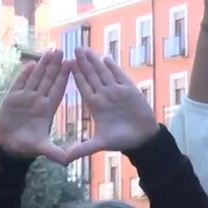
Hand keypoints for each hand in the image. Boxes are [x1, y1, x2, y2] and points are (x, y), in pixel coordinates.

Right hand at [0, 50, 71, 163]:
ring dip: (41, 65)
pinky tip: (29, 64)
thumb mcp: (41, 149)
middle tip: (61, 50)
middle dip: (54, 65)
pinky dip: (23, 75)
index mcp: (47, 110)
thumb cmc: (26, 146)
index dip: (64, 77)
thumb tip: (68, 161)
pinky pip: (19, 84)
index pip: (58, 90)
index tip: (71, 64)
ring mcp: (25, 98)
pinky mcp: (11, 99)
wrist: (8, 146)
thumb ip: (53, 153)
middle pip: (48, 80)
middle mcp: (38, 101)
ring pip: (35, 78)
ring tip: (49, 51)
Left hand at [64, 48, 159, 162]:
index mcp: (96, 105)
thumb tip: (66, 159)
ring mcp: (117, 92)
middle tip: (75, 49)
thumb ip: (83, 148)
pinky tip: (106, 58)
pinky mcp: (130, 91)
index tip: (66, 64)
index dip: (76, 75)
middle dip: (84, 63)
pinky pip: (120, 77)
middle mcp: (105, 96)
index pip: (83, 87)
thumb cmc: (122, 140)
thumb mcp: (100, 144)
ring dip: (96, 61)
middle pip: (92, 76)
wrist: (142, 139)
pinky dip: (113, 68)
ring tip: (86, 49)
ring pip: (104, 73)